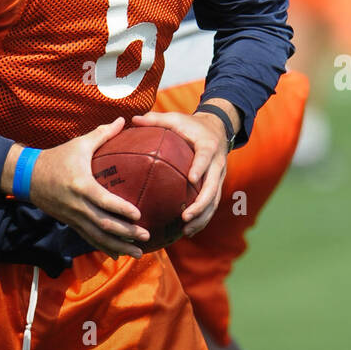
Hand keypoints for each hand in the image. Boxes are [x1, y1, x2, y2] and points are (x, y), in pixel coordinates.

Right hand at [16, 118, 150, 257]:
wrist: (28, 177)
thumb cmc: (57, 158)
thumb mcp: (79, 144)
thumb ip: (102, 134)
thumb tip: (124, 120)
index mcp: (81, 185)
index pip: (103, 200)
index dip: (121, 209)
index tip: (139, 215)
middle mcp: (77, 205)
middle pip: (103, 224)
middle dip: (126, 233)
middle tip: (146, 236)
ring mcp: (73, 217)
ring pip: (97, 236)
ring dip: (118, 246)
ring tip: (138, 253)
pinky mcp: (70, 223)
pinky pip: (89, 238)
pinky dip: (104, 247)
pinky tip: (119, 254)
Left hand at [131, 107, 233, 235]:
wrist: (218, 128)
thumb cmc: (191, 125)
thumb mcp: (175, 118)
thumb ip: (155, 119)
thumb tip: (132, 119)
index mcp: (208, 146)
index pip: (205, 158)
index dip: (200, 168)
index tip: (191, 179)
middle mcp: (217, 163)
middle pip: (213, 187)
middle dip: (201, 204)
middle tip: (185, 217)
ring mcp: (219, 176)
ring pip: (214, 200)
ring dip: (202, 217)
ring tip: (186, 230)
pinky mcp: (216, 185)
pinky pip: (211, 205)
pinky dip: (202, 219)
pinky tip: (188, 231)